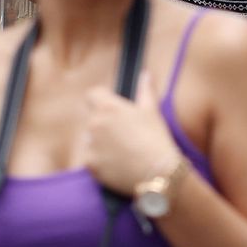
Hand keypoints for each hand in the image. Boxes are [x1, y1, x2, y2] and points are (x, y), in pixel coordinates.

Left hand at [82, 74, 181, 196]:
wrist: (158, 172)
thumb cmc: (157, 138)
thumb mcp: (152, 111)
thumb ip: (145, 90)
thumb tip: (145, 74)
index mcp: (109, 108)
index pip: (92, 94)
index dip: (100, 99)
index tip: (111, 108)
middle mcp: (94, 124)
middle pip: (92, 119)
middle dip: (104, 125)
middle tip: (125, 137)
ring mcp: (90, 145)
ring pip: (90, 140)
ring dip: (100, 144)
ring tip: (123, 153)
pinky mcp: (89, 164)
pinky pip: (90, 159)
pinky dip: (100, 162)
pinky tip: (118, 164)